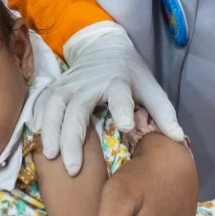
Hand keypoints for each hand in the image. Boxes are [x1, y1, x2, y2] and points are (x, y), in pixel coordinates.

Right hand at [33, 21, 183, 174]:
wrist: (104, 47)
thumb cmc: (130, 75)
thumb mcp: (151, 88)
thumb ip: (163, 113)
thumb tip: (178, 139)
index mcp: (118, 82)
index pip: (120, 95)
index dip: (122, 108)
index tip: (124, 125)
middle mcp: (89, 83)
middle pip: (77, 109)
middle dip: (73, 138)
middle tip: (73, 168)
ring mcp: (69, 85)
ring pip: (54, 107)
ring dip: (51, 131)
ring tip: (51, 157)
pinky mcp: (55, 87)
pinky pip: (42, 103)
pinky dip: (37, 119)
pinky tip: (36, 138)